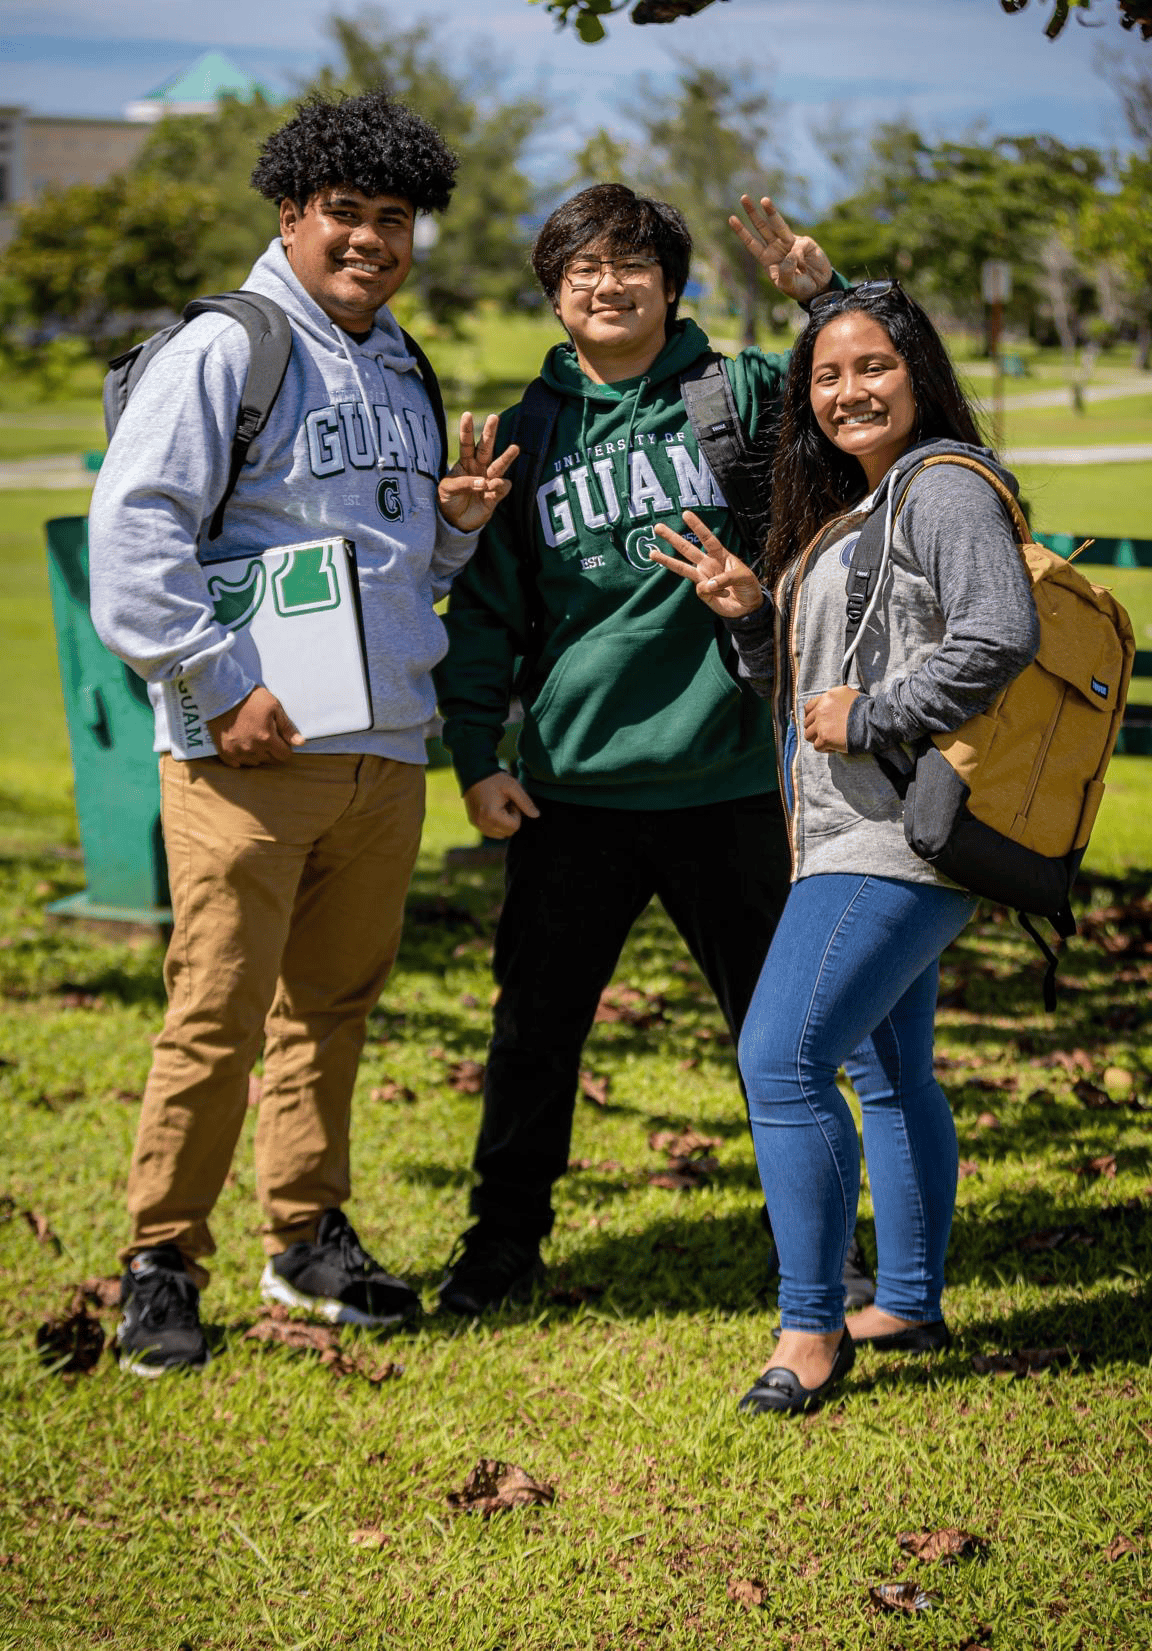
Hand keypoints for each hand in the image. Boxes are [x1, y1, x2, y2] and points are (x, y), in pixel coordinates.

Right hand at [207, 685, 302, 766]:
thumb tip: (300, 743)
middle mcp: (252, 750)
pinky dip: (242, 757)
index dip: (285, 746)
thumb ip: (287, 727)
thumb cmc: (250, 698)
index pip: (284, 755)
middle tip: (265, 734)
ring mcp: (237, 753)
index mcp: (266, 739)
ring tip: (251, 737)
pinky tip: (241, 744)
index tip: (280, 738)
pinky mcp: (225, 753)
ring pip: (255, 762)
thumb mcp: (274, 707)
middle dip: (272, 750)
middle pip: (270, 760)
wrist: (222, 695)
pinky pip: (238, 764)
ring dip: (257, 754)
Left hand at [438, 413, 518, 533]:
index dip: (467, 430)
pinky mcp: (495, 495)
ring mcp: (488, 480)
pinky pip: (502, 487)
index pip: (466, 443)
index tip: (467, 414)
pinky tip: (493, 488)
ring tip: (515, 448)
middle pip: (486, 447)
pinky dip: (500, 486)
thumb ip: (463, 483)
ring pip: (499, 465)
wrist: (455, 522)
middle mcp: (478, 468)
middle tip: (494, 417)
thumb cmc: (448, 501)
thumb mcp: (447, 489)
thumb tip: (484, 482)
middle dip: (490, 433)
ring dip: (506, 457)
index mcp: (464, 463)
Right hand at [463, 771, 540, 838]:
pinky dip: (495, 824)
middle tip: (505, 803)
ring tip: (498, 806)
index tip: (511, 802)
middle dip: (510, 819)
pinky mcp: (473, 823)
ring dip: (503, 823)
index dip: (516, 813)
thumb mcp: (513, 787)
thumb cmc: (494, 779)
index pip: (515, 826)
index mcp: (492, 816)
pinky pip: (490, 832)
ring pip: (500, 834)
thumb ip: (526, 802)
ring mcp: (477, 824)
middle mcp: (483, 823)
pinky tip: (492, 809)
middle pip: (508, 832)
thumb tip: (536, 815)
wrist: (473, 774)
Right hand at [649, 510, 764, 618]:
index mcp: (720, 555)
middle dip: (672, 538)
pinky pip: (702, 590)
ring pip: (682, 568)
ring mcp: (703, 578)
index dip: (697, 527)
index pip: (708, 539)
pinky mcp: (702, 593)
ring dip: (666, 560)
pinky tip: (724, 595)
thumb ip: (725, 578)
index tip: (686, 514)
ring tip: (651, 553)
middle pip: (687, 549)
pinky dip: (714, 593)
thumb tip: (705, 585)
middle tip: (657, 527)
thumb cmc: (748, 587)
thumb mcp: (744, 577)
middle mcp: (708, 564)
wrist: (748, 608)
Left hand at [729, 194, 832, 303]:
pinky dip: (800, 260)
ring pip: (778, 225)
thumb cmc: (799, 287)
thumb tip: (791, 253)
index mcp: (767, 258)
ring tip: (764, 200)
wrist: (817, 287)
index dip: (742, 231)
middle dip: (753, 213)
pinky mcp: (804, 242)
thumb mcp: (787, 286)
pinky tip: (804, 268)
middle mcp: (776, 247)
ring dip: (771, 211)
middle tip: (743, 198)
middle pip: (762, 227)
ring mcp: (790, 242)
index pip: (752, 243)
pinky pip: (798, 248)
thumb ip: (786, 273)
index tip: (731, 218)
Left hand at [802, 686, 860, 752]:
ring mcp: (821, 724)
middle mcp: (821, 709)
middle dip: (815, 729)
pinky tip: (834, 747)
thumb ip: (836, 698)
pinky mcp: (825, 737)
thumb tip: (832, 704)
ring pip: (808, 735)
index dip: (812, 717)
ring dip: (817, 739)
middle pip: (807, 723)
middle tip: (826, 733)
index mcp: (827, 697)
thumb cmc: (865, 709)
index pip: (808, 708)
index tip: (817, 723)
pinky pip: (817, 746)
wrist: (872, 722)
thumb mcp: (849, 695)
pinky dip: (825, 749)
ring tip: (829, 741)